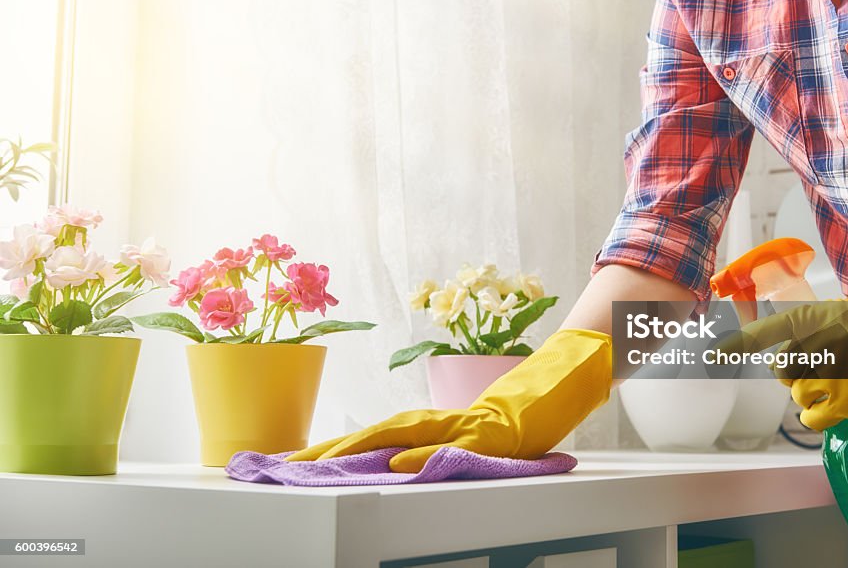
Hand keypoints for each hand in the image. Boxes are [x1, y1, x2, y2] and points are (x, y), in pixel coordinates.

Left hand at [287, 328, 611, 471]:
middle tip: (288, 463)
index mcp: (429, 423)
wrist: (554, 389)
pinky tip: (396, 462)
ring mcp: (460, 424)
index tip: (296, 461)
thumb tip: (393, 463)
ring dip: (358, 447)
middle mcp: (437, 420)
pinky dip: (421, 454)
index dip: (334, 446)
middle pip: (375, 432)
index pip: (373, 434)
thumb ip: (433, 448)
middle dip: (330, 448)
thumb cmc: (511, 418)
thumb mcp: (466, 439)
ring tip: (321, 461)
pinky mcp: (486, 432)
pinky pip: (449, 446)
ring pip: (401, 435)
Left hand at [718, 221, 847, 429]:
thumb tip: (794, 354)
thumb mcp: (840, 310)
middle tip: (826, 366)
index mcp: (812, 316)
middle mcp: (816, 343)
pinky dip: (818, 414)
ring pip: (799, 394)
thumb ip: (812, 330)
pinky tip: (834, 404)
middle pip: (783, 372)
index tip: (711, 356)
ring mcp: (832, 372)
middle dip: (797, 373)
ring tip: (841, 379)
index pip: (762, 334)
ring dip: (813, 392)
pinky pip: (814, 417)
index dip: (735, 346)